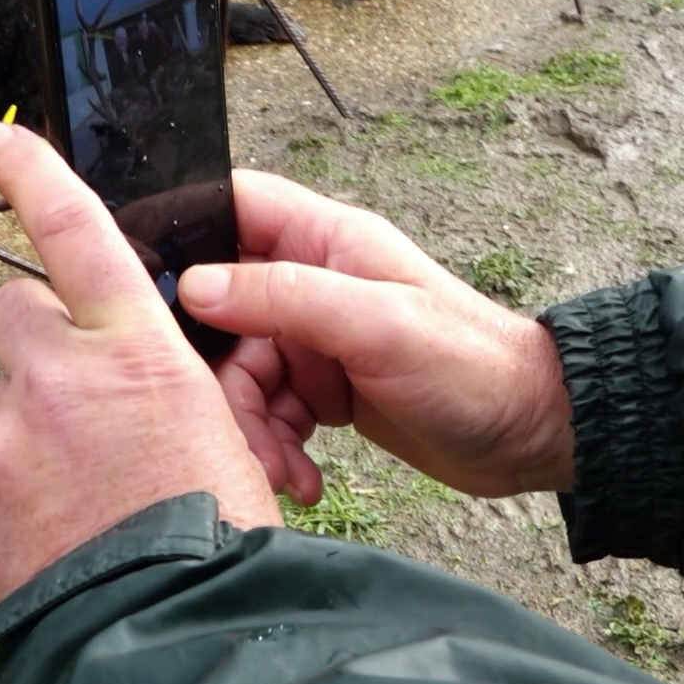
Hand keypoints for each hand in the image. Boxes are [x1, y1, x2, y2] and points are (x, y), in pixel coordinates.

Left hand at [0, 124, 280, 603]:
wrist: (170, 637)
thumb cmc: (220, 541)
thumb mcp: (224, 438)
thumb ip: (162, 391)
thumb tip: (130, 394)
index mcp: (135, 351)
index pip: (78, 232)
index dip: (37, 174)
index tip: (2, 138)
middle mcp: (56, 378)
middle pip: (16, 311)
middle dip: (41, 334)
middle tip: (87, 389)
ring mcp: (6, 438)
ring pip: (7, 398)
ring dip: (39, 422)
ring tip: (94, 487)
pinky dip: (23, 482)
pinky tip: (70, 524)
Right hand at [179, 171, 571, 503]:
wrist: (529, 433)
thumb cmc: (472, 365)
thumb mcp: (378, 325)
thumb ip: (287, 298)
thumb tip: (196, 287)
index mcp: (324, 240)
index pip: (229, 206)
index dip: (183, 237)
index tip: (153, 296)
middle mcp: (312, 281)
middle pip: (218, 310)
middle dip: (222, 375)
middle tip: (239, 423)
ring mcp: (316, 337)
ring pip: (240, 370)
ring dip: (251, 426)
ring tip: (281, 469)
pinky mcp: (323, 388)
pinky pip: (269, 410)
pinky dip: (276, 446)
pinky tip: (301, 478)